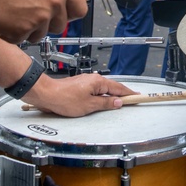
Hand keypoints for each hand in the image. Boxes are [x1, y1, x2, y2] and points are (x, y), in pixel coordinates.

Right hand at [0, 0, 85, 43]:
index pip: (80, 9)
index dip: (69, 14)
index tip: (60, 15)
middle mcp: (55, 3)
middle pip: (59, 26)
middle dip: (45, 24)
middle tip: (28, 14)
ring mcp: (40, 18)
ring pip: (39, 35)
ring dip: (26, 29)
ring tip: (11, 13)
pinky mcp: (22, 30)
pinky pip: (19, 39)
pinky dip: (9, 34)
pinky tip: (1, 18)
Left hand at [22, 73, 138, 116]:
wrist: (47, 94)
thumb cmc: (65, 99)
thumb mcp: (89, 105)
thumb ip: (105, 103)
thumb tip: (118, 102)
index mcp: (98, 82)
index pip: (119, 88)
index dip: (129, 93)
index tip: (138, 96)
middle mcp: (93, 79)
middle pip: (112, 87)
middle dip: (122, 94)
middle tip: (132, 100)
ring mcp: (86, 82)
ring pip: (103, 89)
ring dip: (111, 96)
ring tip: (119, 103)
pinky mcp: (80, 86)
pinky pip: (95, 90)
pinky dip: (102, 96)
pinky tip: (102, 101)